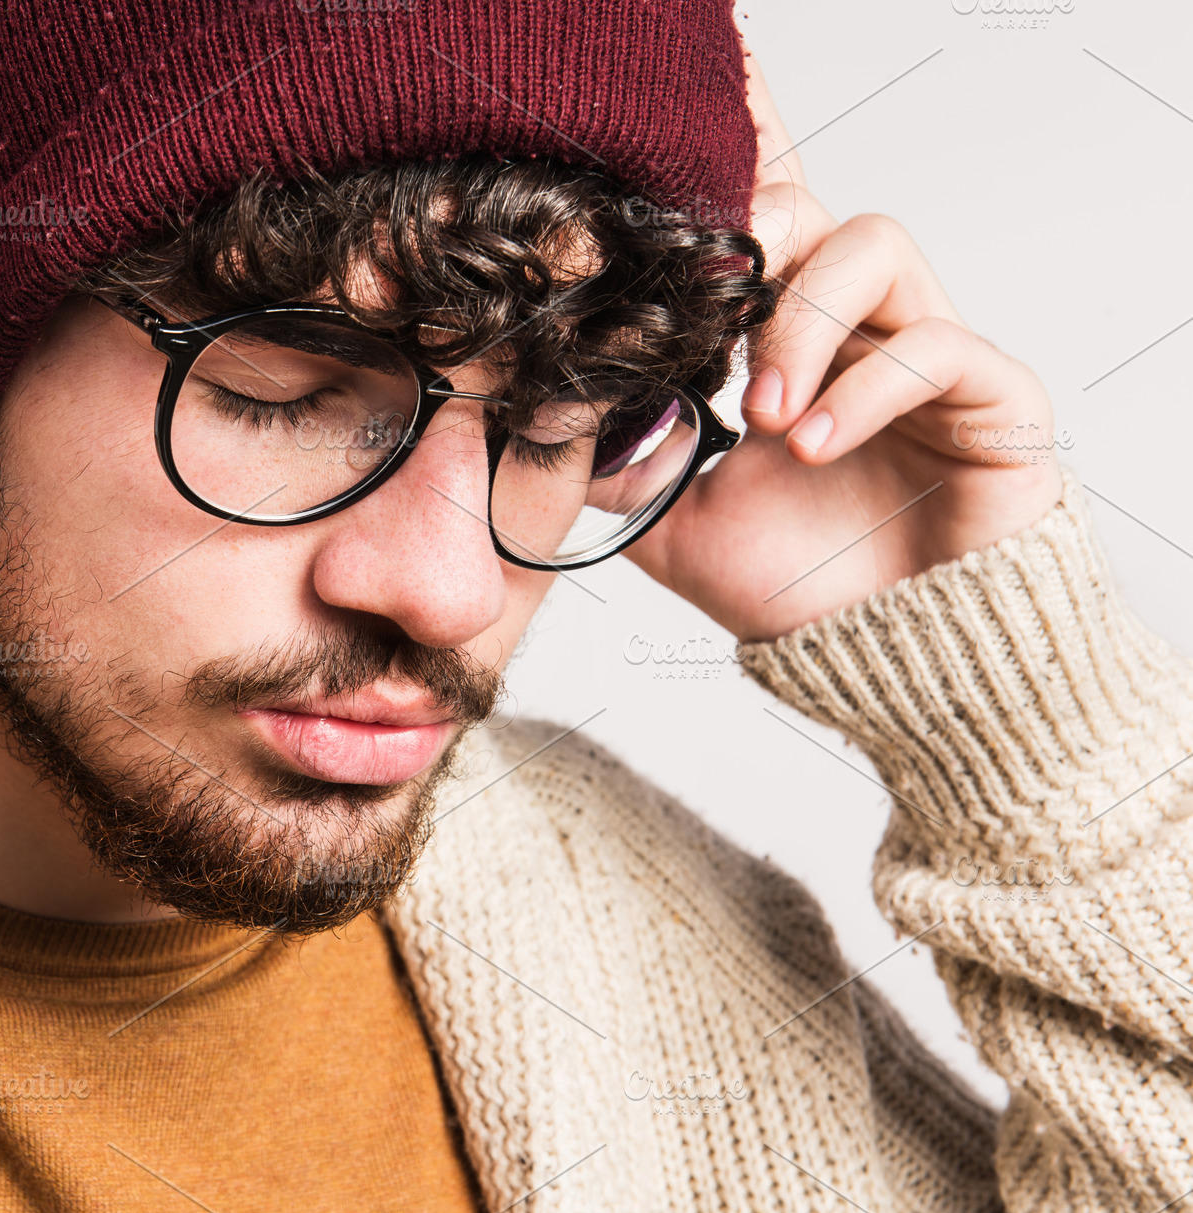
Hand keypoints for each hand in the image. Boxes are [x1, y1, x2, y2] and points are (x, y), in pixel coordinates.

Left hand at [621, 47, 1063, 642]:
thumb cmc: (803, 586)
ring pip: (875, 249)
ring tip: (765, 416)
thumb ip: (620, 468)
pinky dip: (864, 389)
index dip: (703, 235)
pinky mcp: (997, 396)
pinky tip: (813, 447)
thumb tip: (548, 421)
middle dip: (750, 252)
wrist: (887, 666)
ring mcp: (929, 355)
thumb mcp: (677, 526)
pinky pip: (939, 346)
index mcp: (788, 344)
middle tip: (705, 329)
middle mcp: (859, 331)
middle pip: (811, 212)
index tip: (643, 281)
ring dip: (802, 322)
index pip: (753, 239)